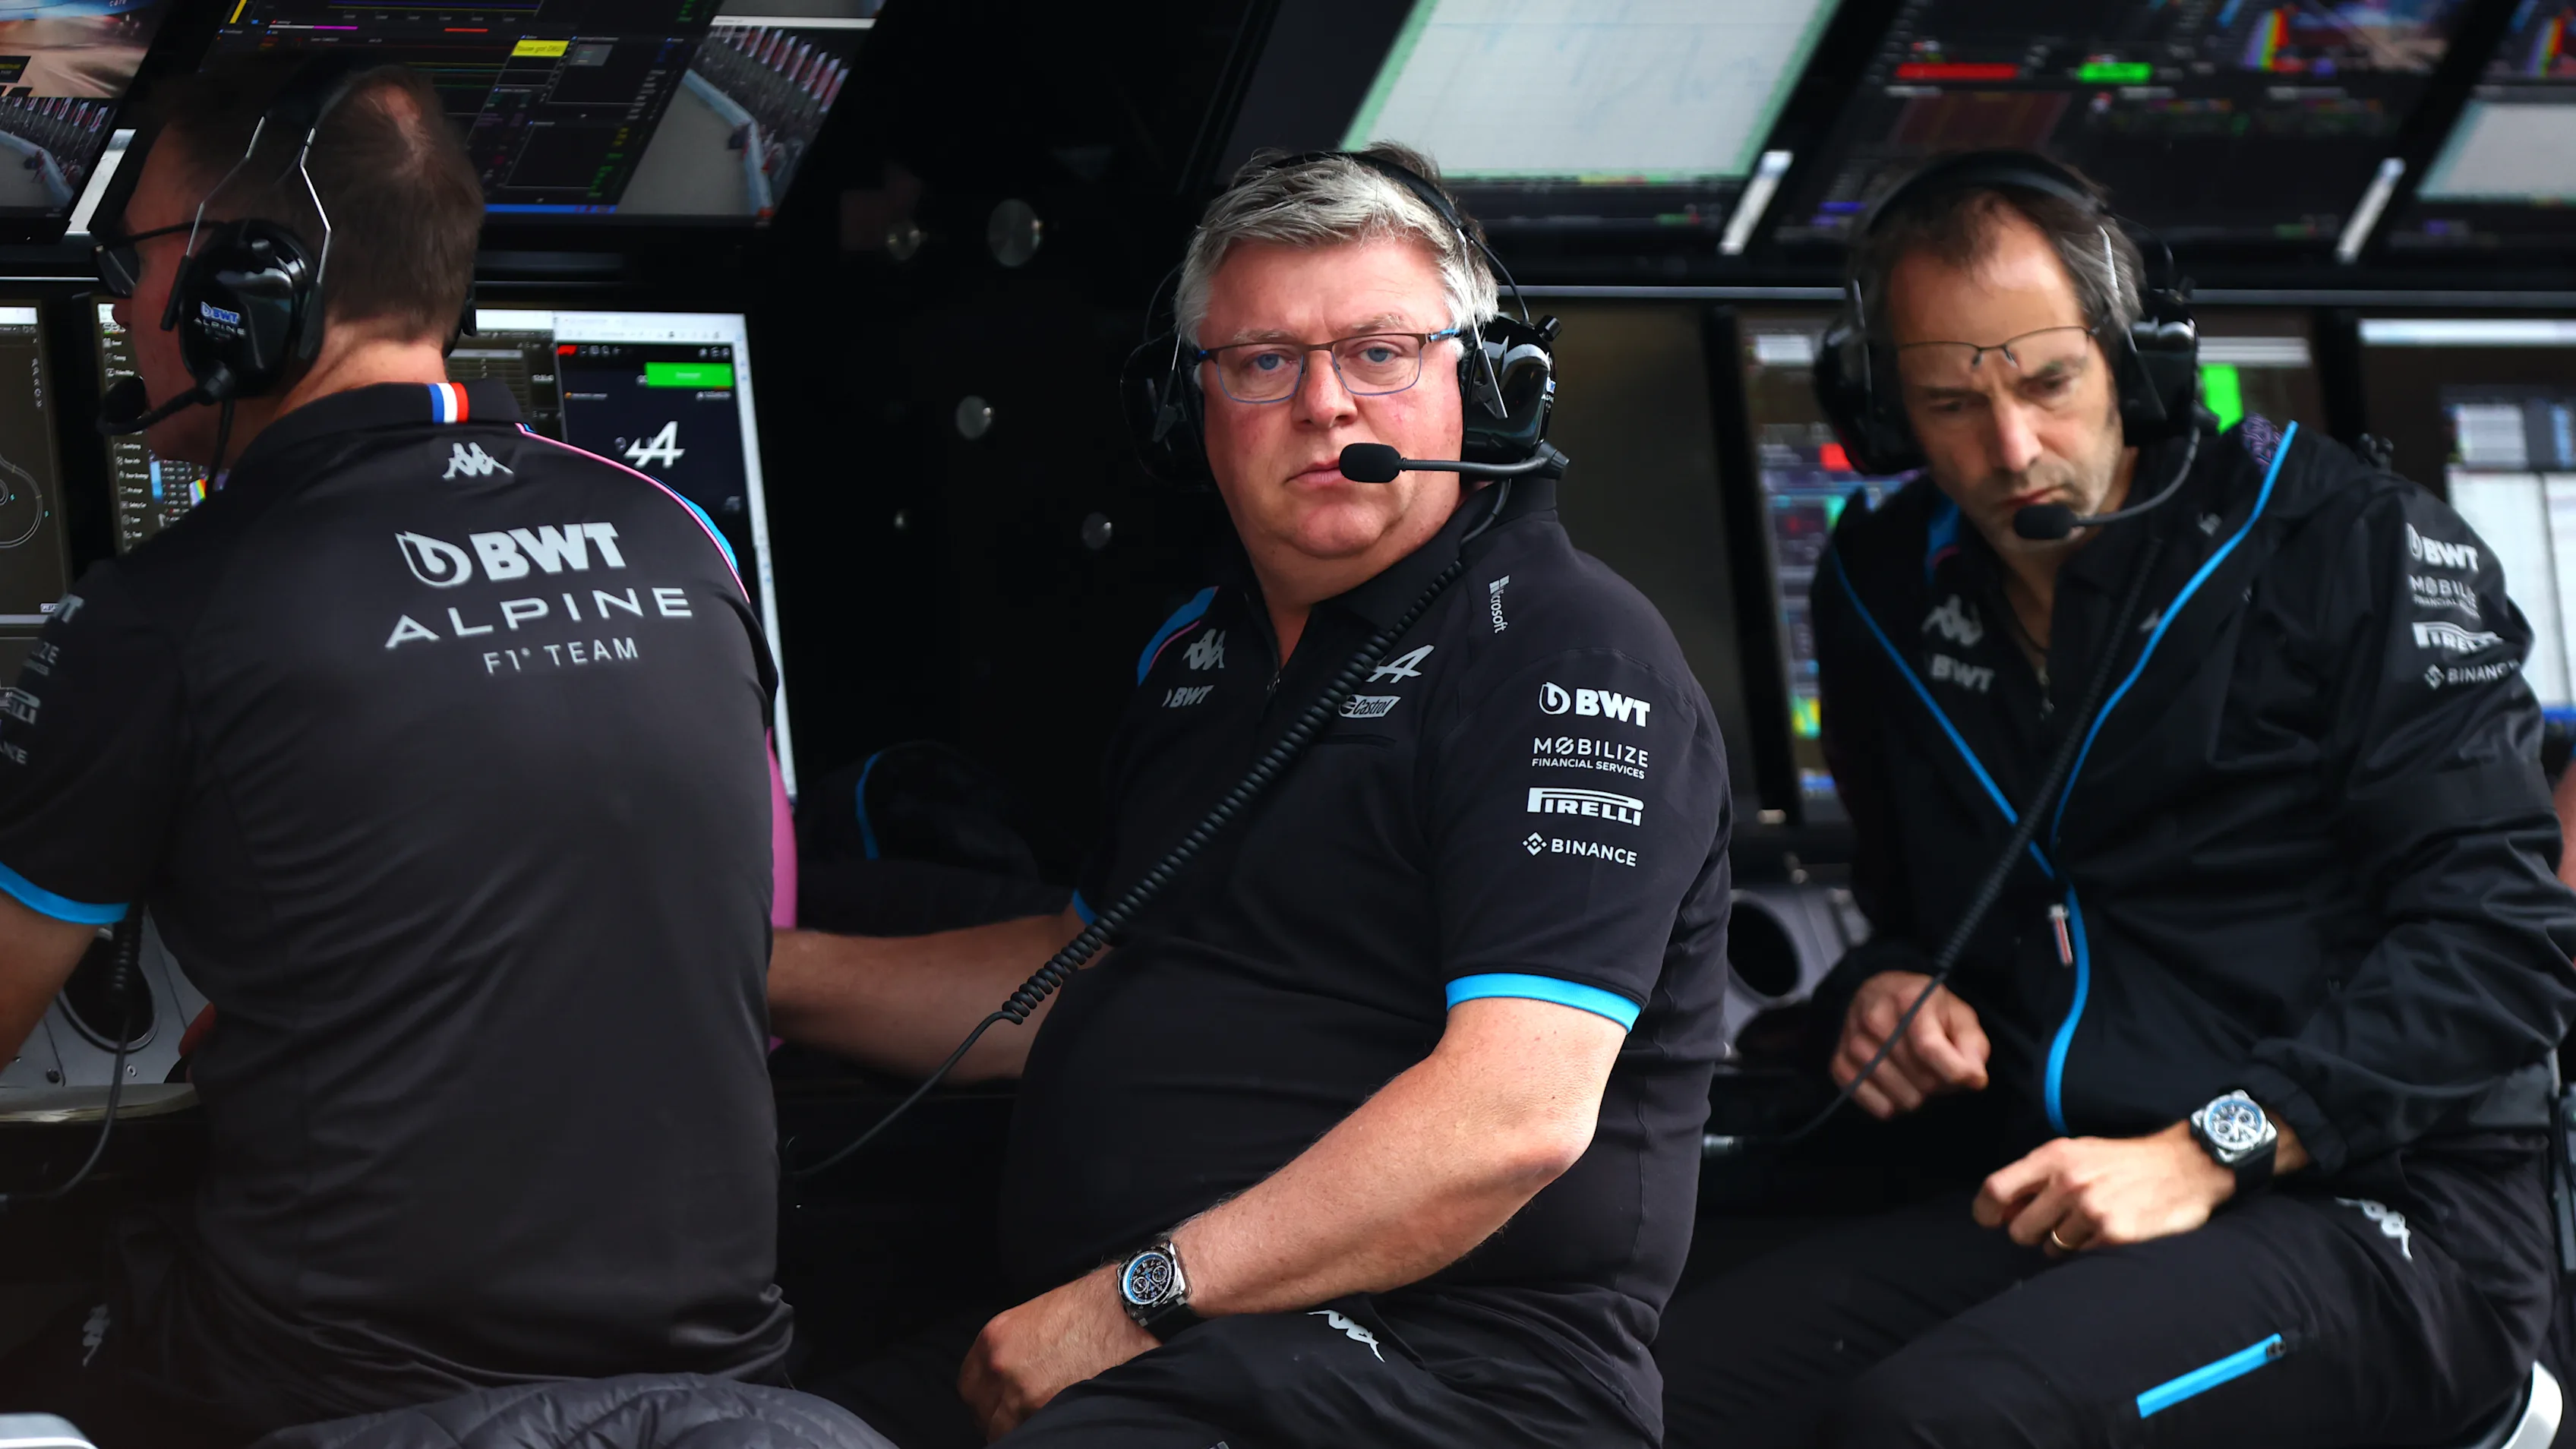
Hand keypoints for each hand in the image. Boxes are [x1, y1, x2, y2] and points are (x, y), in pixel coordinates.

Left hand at [958, 1265, 1156, 1440]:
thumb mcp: (1036, 1317)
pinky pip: (1035, 1434)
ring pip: (1005, 1429)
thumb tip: (1009, 1378)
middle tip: (1023, 1414)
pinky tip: (1059, 1421)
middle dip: (1000, 1417)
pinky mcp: (1052, 1411)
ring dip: (1021, 1427)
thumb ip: (1014, 1349)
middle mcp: (1002, 1368)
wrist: (1132, 1307)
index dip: (986, 1398)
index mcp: (995, 1339)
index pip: (969, 1387)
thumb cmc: (1092, 1306)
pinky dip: (1043, 1432)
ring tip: (1045, 1417)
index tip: (999, 1404)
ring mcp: (1024, 1395)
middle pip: (984, 1413)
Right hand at [1832, 970, 1989, 1118]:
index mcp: (1908, 998)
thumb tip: (1973, 1077)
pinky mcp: (1839, 1062)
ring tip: (1918, 1078)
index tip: (1971, 1079)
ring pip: (1898, 1095)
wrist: (1880, 996)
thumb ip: (1972, 1045)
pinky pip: (1872, 1103)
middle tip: (1939, 1070)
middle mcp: (1874, 1016)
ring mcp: (1853, 1040)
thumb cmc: (1927, 1010)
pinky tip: (1897, 1089)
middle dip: (1938, 1084)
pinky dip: (1889, 1105)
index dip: (1956, 1073)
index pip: (1929, 1048)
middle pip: (1919, 1077)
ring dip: (1916, 1096)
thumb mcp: (1959, 1016)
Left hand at [1973, 1123, 2234, 1256]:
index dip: (1986, 1211)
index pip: (1996, 1189)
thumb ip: (2038, 1176)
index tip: (1991, 1221)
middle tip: (2055, 1224)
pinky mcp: (2115, 1234)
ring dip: (2064, 1243)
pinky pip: (2082, 1256)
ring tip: (2090, 1223)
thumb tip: (2001, 1211)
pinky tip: (2110, 1230)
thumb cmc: (2124, 1161)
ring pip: (2051, 1248)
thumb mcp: (2077, 1153)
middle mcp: (2068, 1183)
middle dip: (2032, 1232)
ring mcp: (2091, 1210)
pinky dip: (2090, 1250)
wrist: (2186, 1165)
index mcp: (2053, 1157)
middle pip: (2019, 1229)